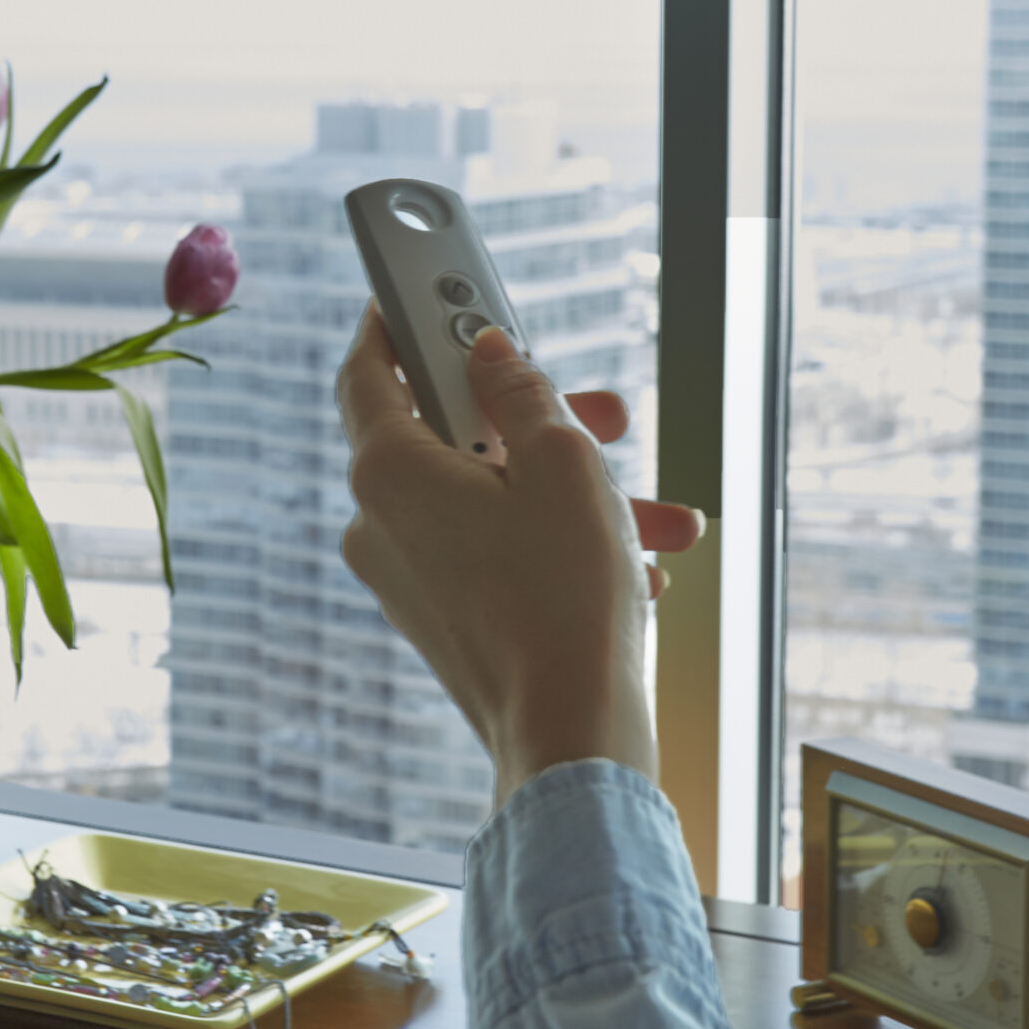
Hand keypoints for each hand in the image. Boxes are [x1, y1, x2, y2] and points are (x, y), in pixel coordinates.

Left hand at [336, 305, 704, 806]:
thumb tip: (490, 353)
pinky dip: (556, 541)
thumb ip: (522, 393)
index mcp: (387, 472)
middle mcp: (378, 523)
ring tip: (659, 510)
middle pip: (450, 433)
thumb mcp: (563, 465)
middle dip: (535, 417)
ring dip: (573, 490)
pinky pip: (494, 551)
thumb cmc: (566, 599)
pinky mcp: (440, 619)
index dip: (398, 318)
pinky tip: (635, 561)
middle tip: (605, 413)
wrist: (574, 741)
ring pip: (489, 497)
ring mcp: (405, 577)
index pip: (368, 366)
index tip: (425, 286)